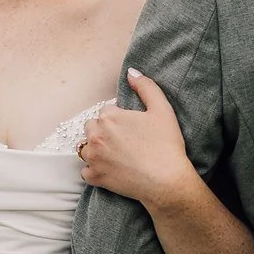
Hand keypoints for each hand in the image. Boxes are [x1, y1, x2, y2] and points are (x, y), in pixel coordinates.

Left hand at [77, 69, 198, 208]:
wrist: (167, 181)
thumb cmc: (166, 145)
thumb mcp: (162, 109)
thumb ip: (146, 87)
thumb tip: (131, 72)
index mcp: (109, 117)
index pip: (106, 112)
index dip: (119, 119)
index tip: (132, 129)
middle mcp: (96, 135)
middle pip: (92, 127)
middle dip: (104, 132)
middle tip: (125, 142)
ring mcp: (93, 157)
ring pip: (86, 148)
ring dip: (96, 150)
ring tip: (117, 156)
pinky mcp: (95, 177)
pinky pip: (86, 171)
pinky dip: (95, 171)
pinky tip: (111, 170)